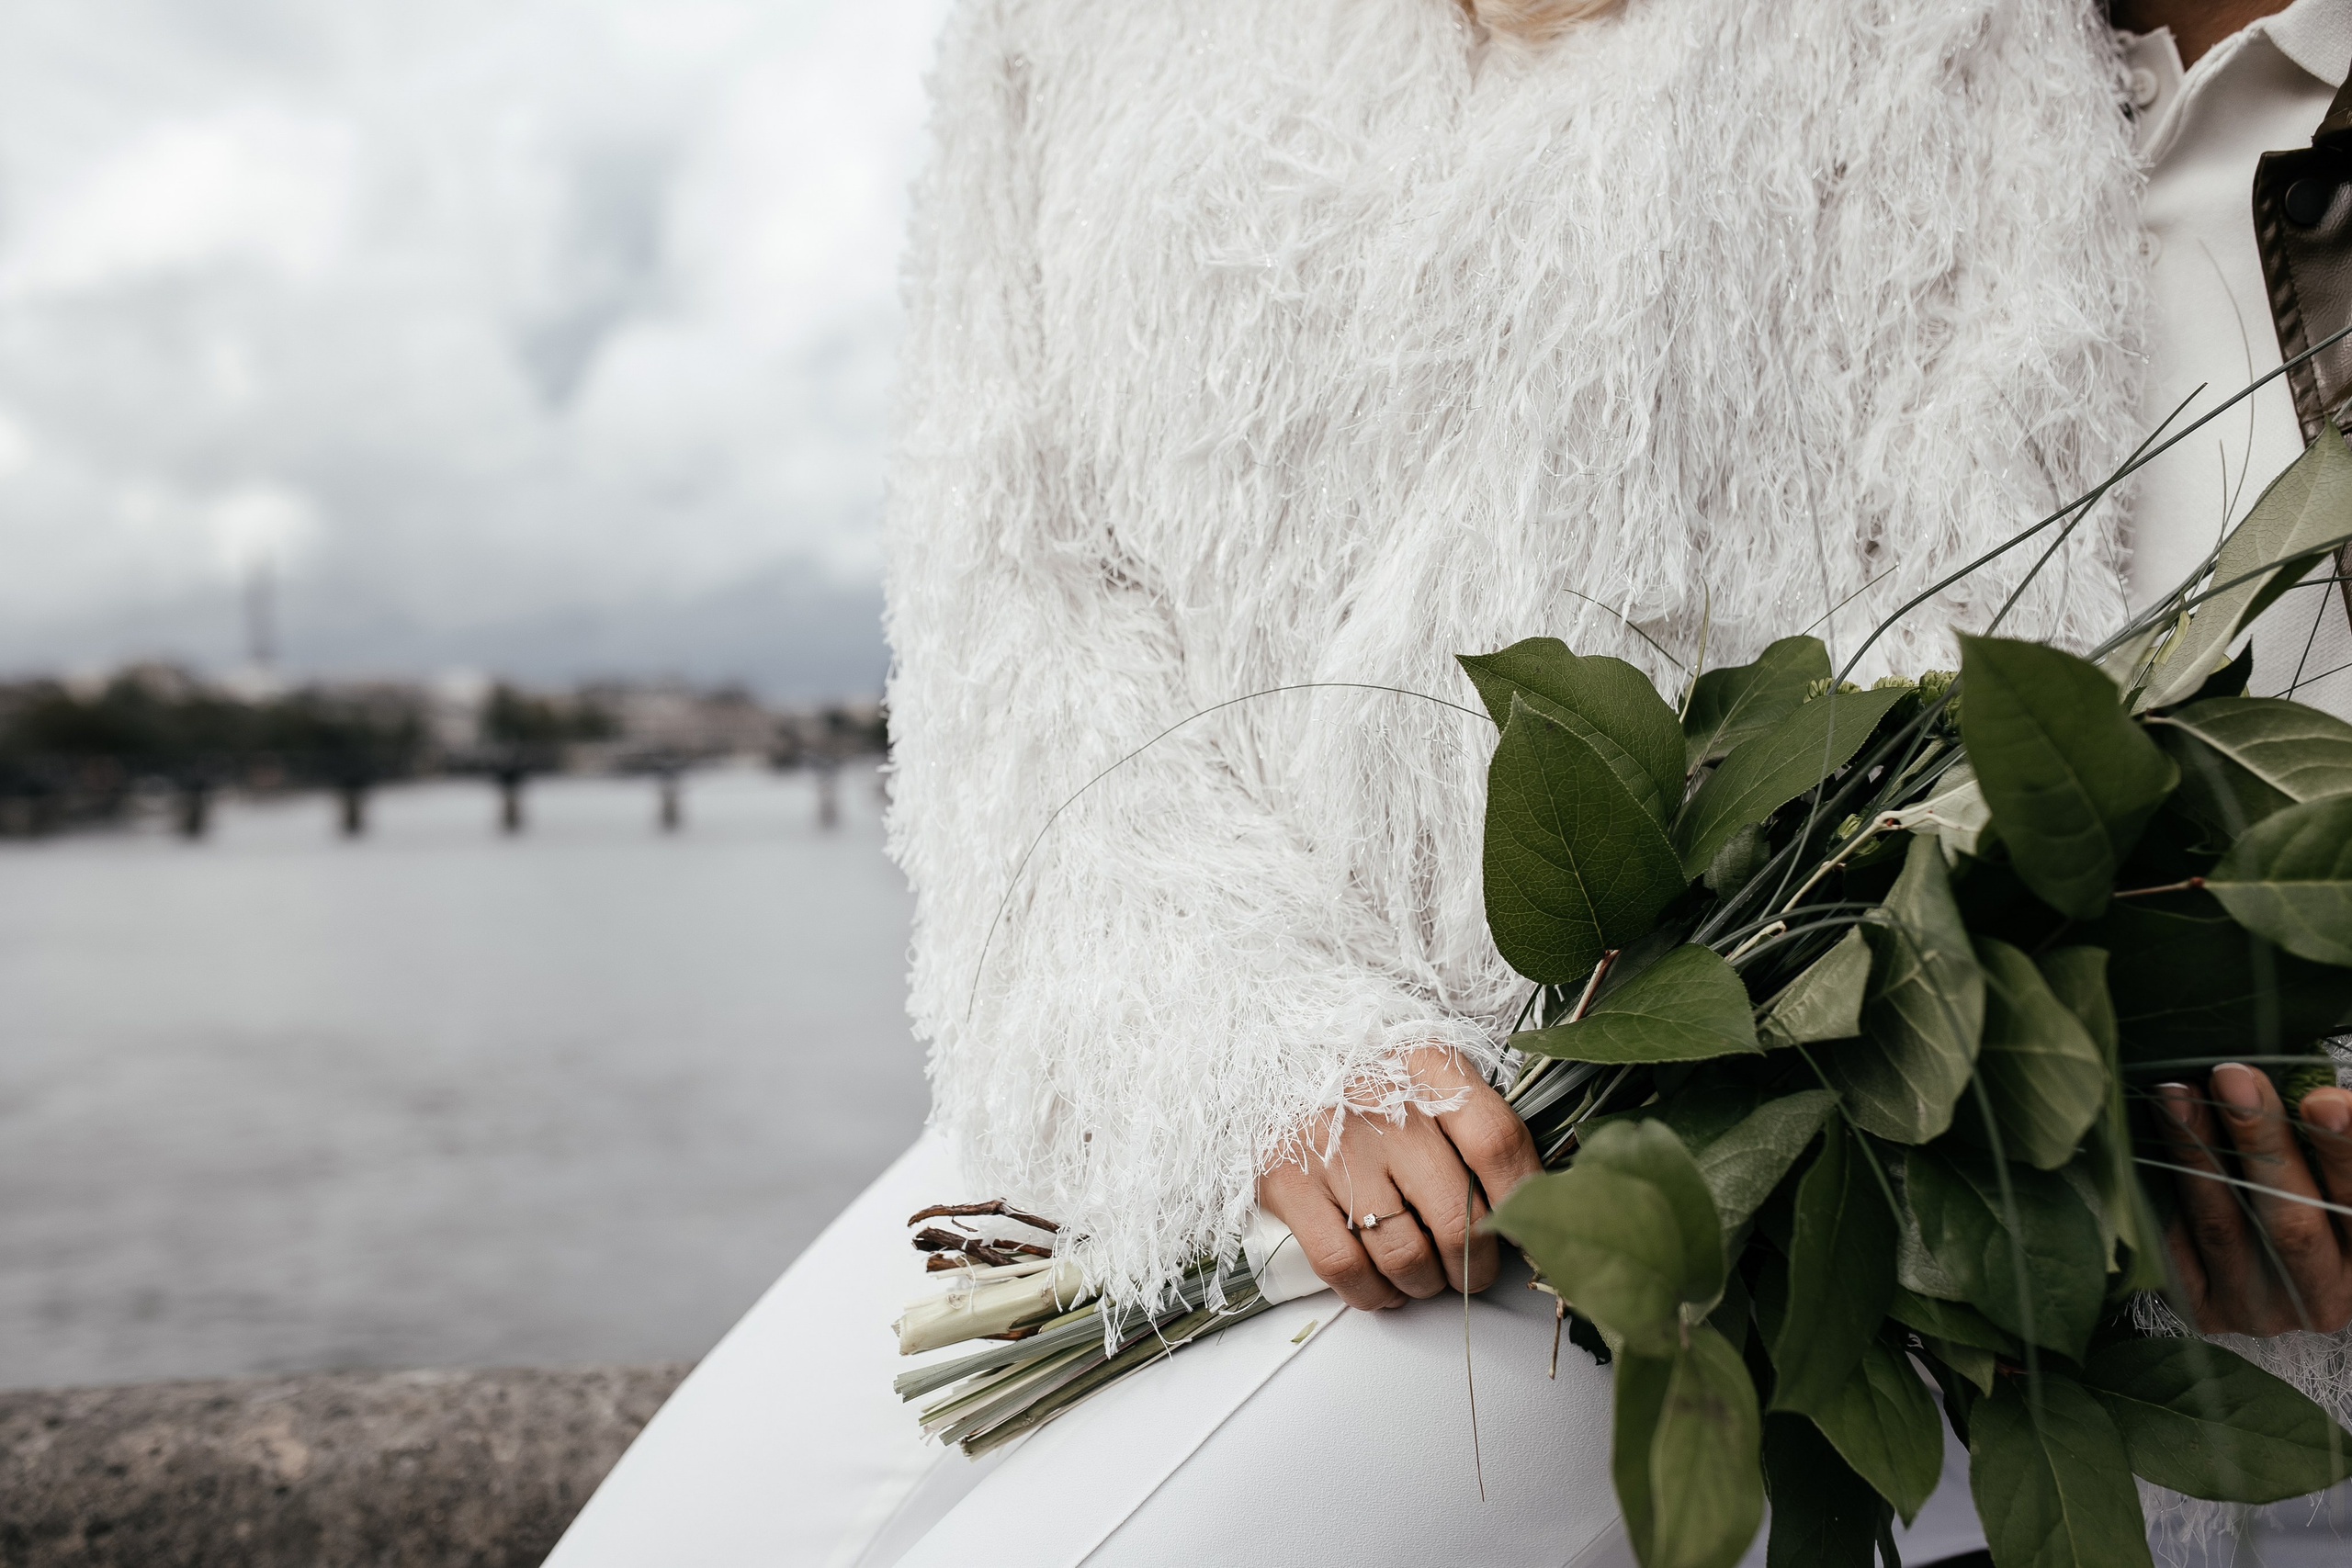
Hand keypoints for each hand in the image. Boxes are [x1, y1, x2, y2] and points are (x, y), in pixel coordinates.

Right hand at [1256, 1046, 1542, 1309]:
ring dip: (1423, 1285)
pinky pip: (1344, 1266)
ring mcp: (1333, 1145)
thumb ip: (1475, 1120)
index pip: (1497, 1142)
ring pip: (1403, 1254)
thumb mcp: (1425, 1071)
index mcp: (1428, 1068)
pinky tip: (1379, 1286)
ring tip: (1423, 1278)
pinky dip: (1370, 1293)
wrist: (1267, 1049)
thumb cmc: (1365, 1077)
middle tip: (1472, 1271)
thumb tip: (1527, 1204)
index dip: (1521, 1200)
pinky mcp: (1287, 1182)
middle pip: (1457, 1216)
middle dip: (1475, 1267)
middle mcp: (1384, 1105)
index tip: (1523, 1230)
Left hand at [2154, 1064, 2351, 1334]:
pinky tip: (2143, 1142)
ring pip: (2223, 1227)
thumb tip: (2287, 1085)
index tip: (2320, 1101)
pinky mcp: (2206, 1310)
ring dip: (2195, 1153)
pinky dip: (2159, 1189)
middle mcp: (2325, 1294)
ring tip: (2174, 1093)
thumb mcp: (2324, 1172)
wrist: (2260, 1274)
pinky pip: (2175, 1245)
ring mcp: (2263, 1310)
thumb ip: (2322, 1132)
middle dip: (2261, 1142)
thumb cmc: (2301, 1194)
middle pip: (2293, 1222)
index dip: (2343, 1152)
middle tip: (2231, 1077)